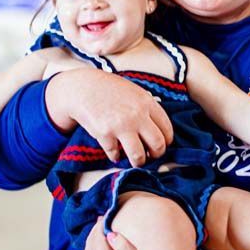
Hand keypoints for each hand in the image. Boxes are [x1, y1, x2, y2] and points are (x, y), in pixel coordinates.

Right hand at [46, 68, 172, 166]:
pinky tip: (115, 154)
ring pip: (139, 155)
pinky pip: (115, 154)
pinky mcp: (105, 134)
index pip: (167, 129)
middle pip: (158, 145)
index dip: (166, 141)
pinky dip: (115, 157)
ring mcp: (121, 126)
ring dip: (138, 162)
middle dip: (156, 155)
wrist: (82, 87)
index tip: (162, 145)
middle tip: (151, 156)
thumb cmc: (109, 88)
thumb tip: (158, 126)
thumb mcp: (134, 91)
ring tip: (136, 161)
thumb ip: (147, 107)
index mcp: (147, 103)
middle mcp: (137, 115)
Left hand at [83, 217, 149, 249]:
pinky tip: (105, 244)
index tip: (109, 213)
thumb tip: (110, 233)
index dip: (102, 224)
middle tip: (107, 218)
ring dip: (94, 241)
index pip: (96, 239)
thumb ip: (126, 245)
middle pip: (90, 246)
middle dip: (96, 231)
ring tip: (106, 229)